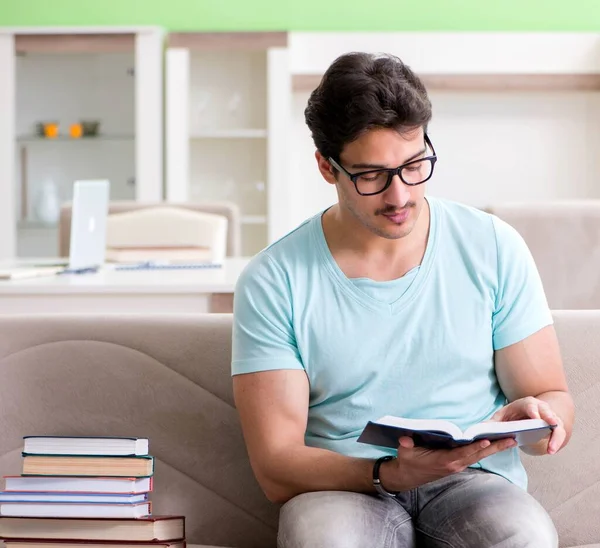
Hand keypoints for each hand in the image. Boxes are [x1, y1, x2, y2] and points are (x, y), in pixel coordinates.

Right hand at [379, 436, 516, 491]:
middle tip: (512, 439)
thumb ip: (406, 445)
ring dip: (495, 448)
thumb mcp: (404, 452)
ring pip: (479, 455)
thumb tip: (404, 438)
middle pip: (478, 454)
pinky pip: (475, 456)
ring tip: (511, 440)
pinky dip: (486, 449)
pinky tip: (495, 444)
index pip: (463, 453)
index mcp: (444, 461)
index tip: (487, 440)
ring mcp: (457, 465)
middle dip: (495, 447)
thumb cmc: (407, 461)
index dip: (475, 447)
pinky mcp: (457, 463)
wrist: (407, 476)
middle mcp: (454, 464)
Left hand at [490, 396, 565, 454]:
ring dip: (556, 435)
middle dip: (549, 417)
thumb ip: (492, 423)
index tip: (534, 418)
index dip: (532, 410)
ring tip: (551, 449)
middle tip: (552, 424)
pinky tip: (552, 450)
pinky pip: (560, 434)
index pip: (530, 405)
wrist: (527, 415)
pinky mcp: (556, 427)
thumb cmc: (512, 416)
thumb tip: (480, 429)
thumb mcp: (501, 417)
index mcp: (525, 403)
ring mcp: (550, 416)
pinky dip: (557, 442)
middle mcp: (540, 408)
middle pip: (547, 411)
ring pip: (557, 424)